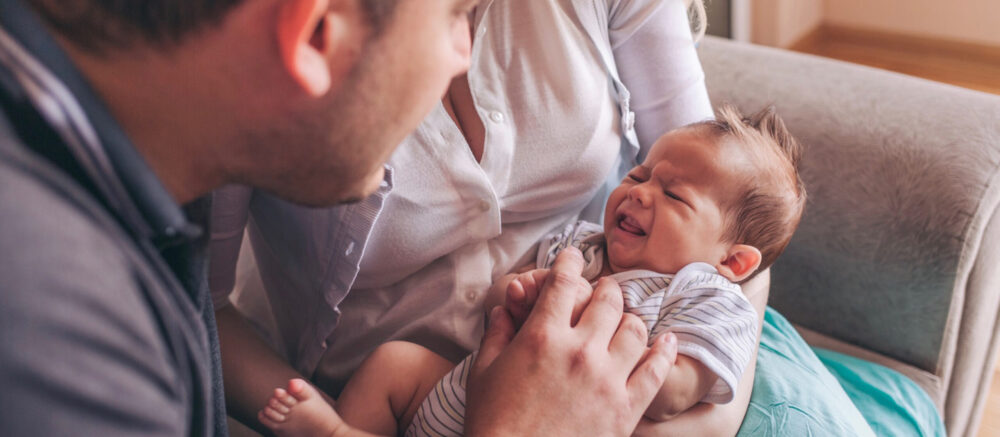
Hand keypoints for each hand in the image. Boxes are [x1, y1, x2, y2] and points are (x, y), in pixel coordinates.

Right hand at [466, 248, 678, 436]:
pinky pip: (655, 371)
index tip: (572, 256)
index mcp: (542, 336)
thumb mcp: (483, 373)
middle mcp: (579, 350)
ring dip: (630, 319)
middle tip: (602, 291)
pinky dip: (664, 352)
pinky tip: (667, 342)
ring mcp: (607, 380)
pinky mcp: (625, 409)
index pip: (563, 282)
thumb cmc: (493, 423)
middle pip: (607, 300)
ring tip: (625, 320)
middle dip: (605, 289)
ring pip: (635, 330)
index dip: (569, 262)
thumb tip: (502, 310)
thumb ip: (496, 335)